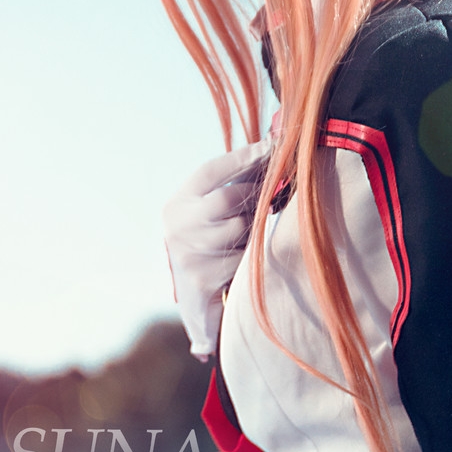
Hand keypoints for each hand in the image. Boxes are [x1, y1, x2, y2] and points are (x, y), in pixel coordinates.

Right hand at [162, 137, 271, 359]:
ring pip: (240, 228)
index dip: (241, 157)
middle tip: (274, 191)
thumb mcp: (207, 216)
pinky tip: (249, 258)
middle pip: (228, 199)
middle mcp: (177, 227)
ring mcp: (188, 255)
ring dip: (254, 227)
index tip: (269, 146)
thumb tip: (270, 152)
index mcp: (176, 205)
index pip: (209, 171)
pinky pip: (244, 257)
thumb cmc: (210, 249)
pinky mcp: (202, 281)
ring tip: (254, 230)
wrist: (196, 304)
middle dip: (254, 195)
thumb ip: (230, 188)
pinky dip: (252, 255)